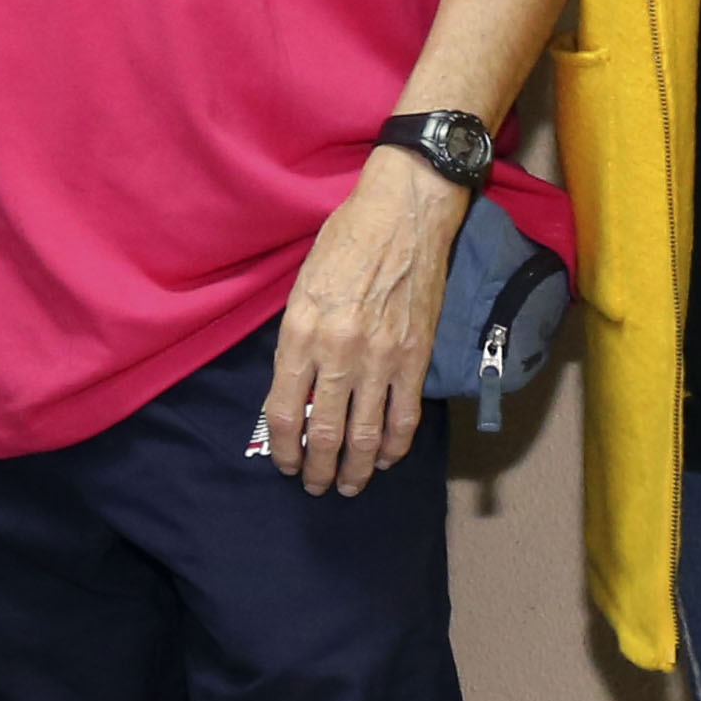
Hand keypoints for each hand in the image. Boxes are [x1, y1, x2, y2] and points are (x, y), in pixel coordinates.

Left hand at [260, 152, 468, 494]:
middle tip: (315, 485)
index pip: (284, 411)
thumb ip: (296, 342)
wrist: (403, 214)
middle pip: (325, 434)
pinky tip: (384, 459)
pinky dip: (394, 447)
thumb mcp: (301, 288)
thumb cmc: (344, 242)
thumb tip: (296, 391)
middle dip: (317, 470)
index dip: (284, 448)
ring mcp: (381, 359)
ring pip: (366, 437)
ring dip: (356, 471)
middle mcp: (338, 353)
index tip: (286, 463)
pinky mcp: (415, 358)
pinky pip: (404, 418)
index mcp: (300, 333)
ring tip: (349, 486)